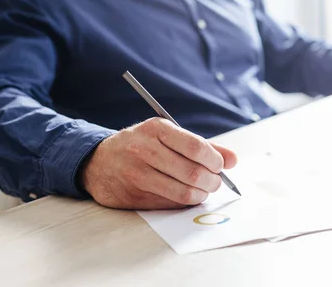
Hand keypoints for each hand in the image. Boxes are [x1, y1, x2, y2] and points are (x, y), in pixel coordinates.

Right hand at [79, 118, 237, 209]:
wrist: (98, 161)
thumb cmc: (141, 145)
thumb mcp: (167, 136)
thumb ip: (201, 146)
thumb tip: (233, 160)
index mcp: (157, 129)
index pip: (196, 146)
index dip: (215, 160)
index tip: (220, 166)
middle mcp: (145, 149)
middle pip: (193, 172)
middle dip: (212, 181)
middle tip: (215, 182)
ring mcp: (137, 174)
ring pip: (183, 192)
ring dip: (201, 194)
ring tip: (203, 190)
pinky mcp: (133, 195)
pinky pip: (169, 203)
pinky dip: (185, 203)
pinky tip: (187, 196)